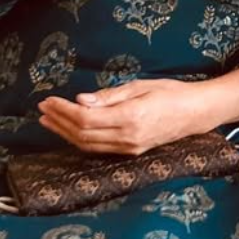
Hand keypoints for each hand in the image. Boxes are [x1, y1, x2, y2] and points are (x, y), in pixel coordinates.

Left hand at [36, 80, 208, 153]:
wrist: (196, 113)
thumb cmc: (171, 93)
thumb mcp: (140, 86)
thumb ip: (109, 96)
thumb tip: (80, 100)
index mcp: (130, 117)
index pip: (86, 118)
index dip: (63, 111)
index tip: (49, 100)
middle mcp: (128, 137)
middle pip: (82, 134)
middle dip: (59, 121)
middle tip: (43, 108)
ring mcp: (129, 148)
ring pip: (87, 145)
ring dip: (65, 132)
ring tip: (49, 120)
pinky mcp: (131, 151)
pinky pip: (98, 148)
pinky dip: (80, 139)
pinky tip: (70, 130)